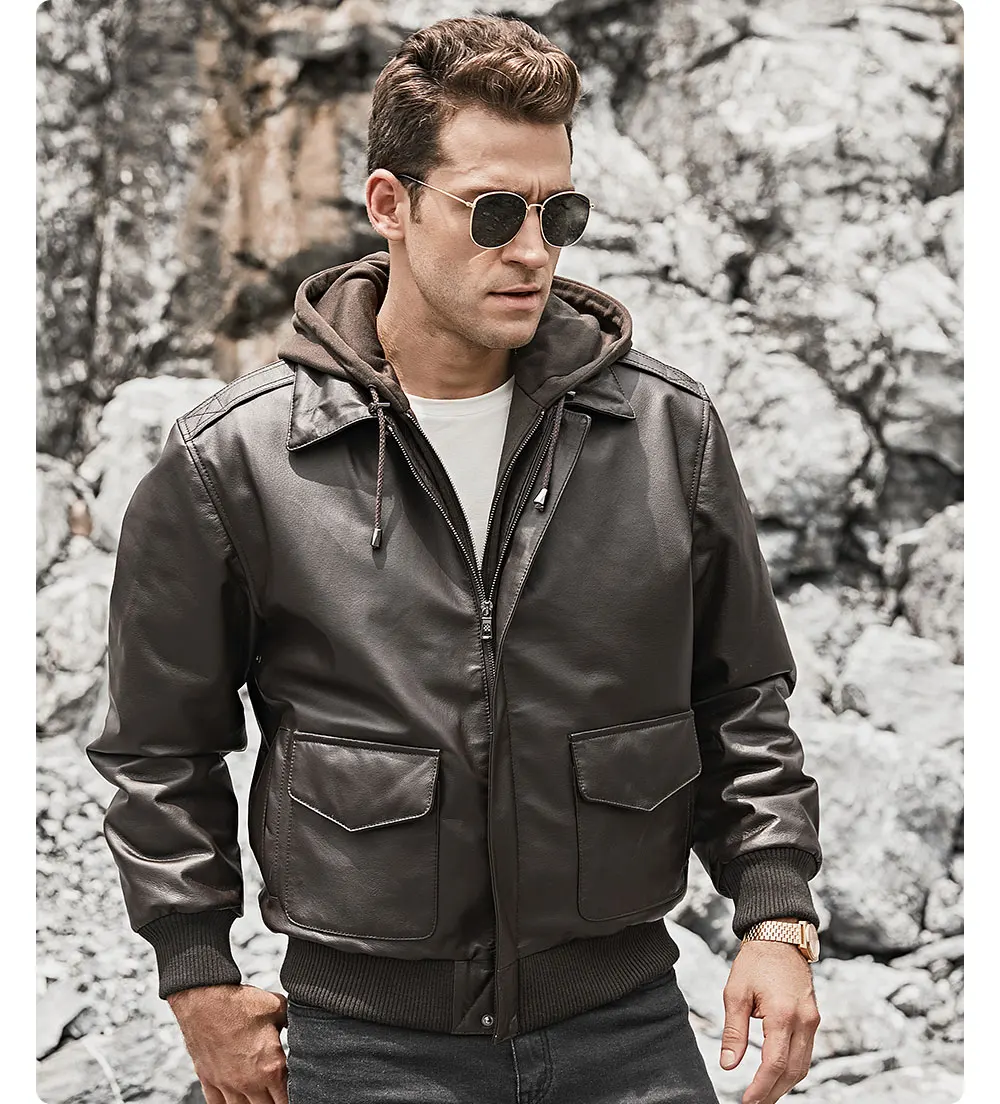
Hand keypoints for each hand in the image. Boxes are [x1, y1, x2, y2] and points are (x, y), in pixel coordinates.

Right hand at [167, 983, 288, 1103]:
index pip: (287, 1098)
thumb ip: (291, 1022)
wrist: (205, 1000)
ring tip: (260, 1098)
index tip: (297, 1093)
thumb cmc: (240, 1004)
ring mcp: (227, 1084)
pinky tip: (236, 1102)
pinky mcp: (209, 1080)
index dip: (293, 1096)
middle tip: (278, 1095)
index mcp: (270, 1067)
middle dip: (275, 1102)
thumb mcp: (278, 1008)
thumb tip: (299, 1024)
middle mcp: (249, 1082)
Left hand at [719, 938, 820, 1103]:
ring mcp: (812, 1020)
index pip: (774, 1064)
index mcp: (782, 1014)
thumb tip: (728, 1065)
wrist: (780, 936)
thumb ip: (734, 1031)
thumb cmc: (755, 961)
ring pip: (803, 1065)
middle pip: (793, 1071)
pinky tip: (777, 1073)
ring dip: (785, 1083)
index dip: (761, 1087)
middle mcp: (803, 1021)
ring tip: (764, 1094)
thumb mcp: (736, 993)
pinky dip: (793, 1068)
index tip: (747, 1102)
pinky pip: (806, 1052)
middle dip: (773, 1092)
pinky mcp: (814, 1018)